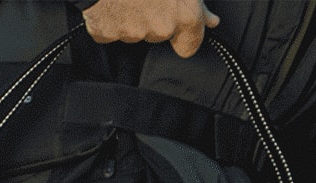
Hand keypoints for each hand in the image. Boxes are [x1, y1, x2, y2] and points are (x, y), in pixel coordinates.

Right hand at [82, 0, 218, 57]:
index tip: (183, 27)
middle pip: (162, 34)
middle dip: (158, 17)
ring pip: (137, 31)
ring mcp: (130, 33)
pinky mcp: (105, 33)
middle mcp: (158, 29)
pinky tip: (115, 1)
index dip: (187, 34)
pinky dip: (114, 17)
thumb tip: (210, 21)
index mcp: (182, 15)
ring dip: (135, 15)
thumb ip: (199, 5)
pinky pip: (112, 29)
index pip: (190, 46)